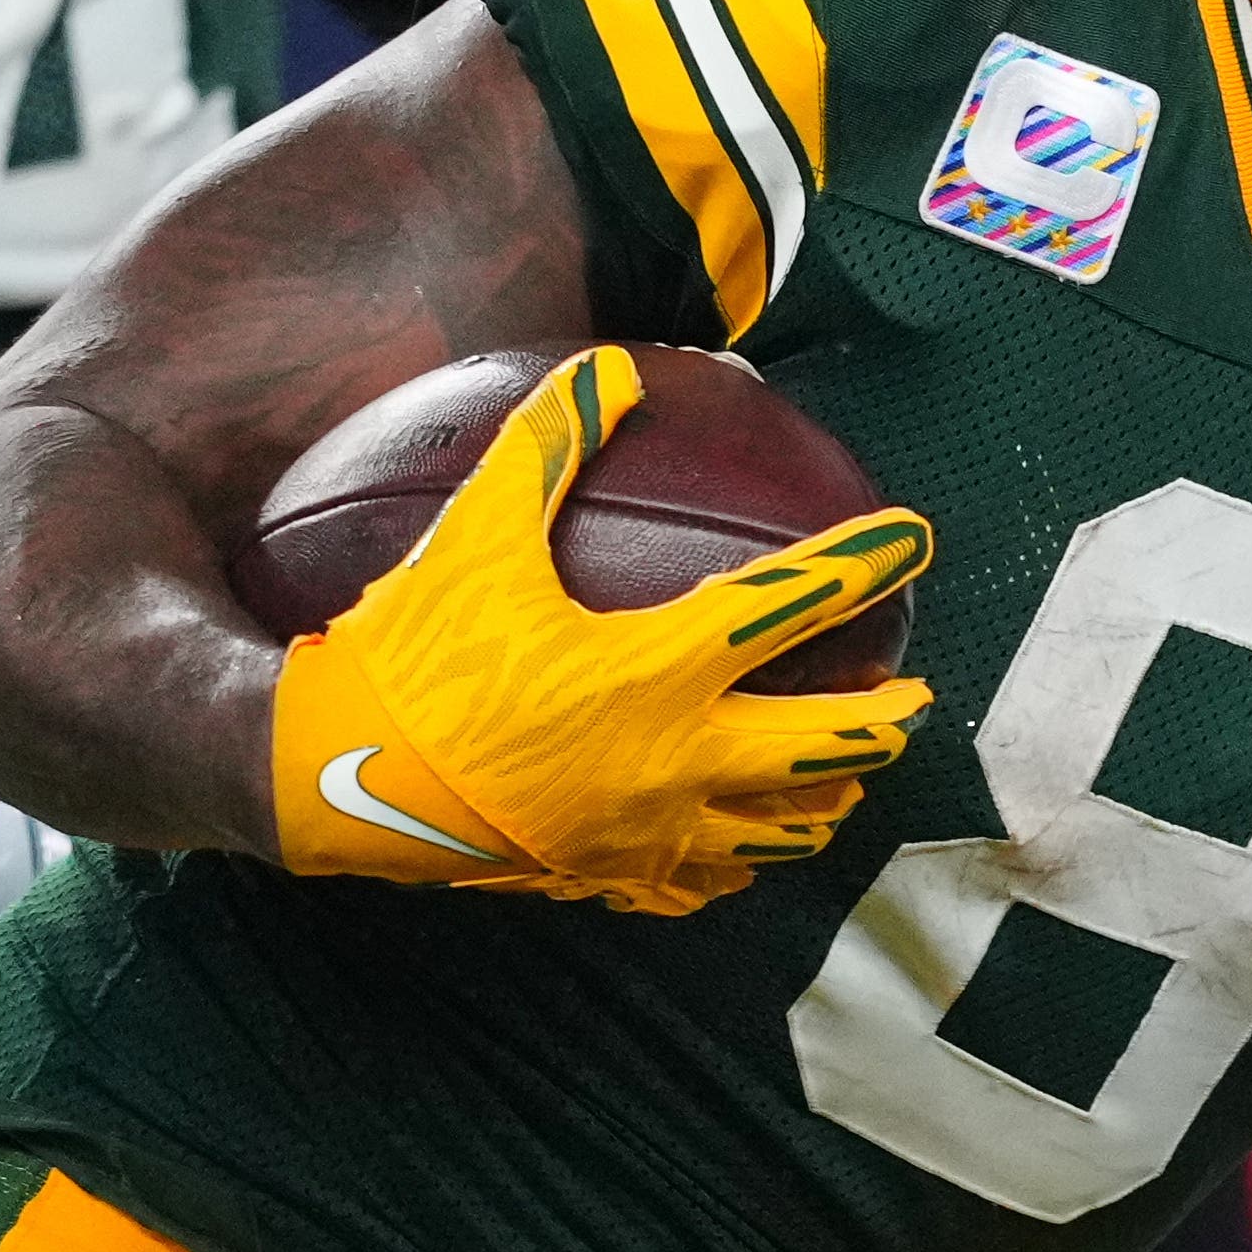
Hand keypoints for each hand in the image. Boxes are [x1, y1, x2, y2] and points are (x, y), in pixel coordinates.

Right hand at [267, 348, 929, 914]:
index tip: (914, 539)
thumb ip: (545, 446)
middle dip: (886, 719)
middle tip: (912, 693)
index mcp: (657, 670)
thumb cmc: (409, 659)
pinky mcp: (609, 880)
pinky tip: (740, 849)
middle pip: (828, 745)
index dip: (862, 565)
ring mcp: (650, 833)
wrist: (336, 786)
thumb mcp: (473, 539)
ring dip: (827, 800)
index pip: (791, 606)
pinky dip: (739, 864)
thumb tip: (609, 366)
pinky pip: (704, 885)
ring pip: (782, 832)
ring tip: (847, 781)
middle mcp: (676, 760)